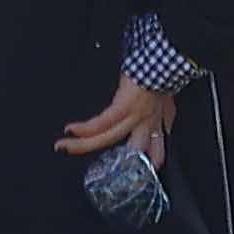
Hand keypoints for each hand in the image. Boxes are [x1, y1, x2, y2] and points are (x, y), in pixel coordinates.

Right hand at [50, 70, 175, 168]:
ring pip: (107, 138)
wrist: (166, 59)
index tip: (142, 172)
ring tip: (64, 147)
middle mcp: (148, 123)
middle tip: (99, 175)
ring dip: (83, 145)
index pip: (156, 149)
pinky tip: (70, 131)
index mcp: (158, 120)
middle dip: (117, 165)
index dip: (149, 163)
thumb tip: (167, 118)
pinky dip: (84, 128)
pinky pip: (100, 123)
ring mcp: (135, 116)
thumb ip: (166, 110)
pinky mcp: (123, 106)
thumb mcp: (170, 95)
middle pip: (132, 152)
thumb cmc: (165, 72)